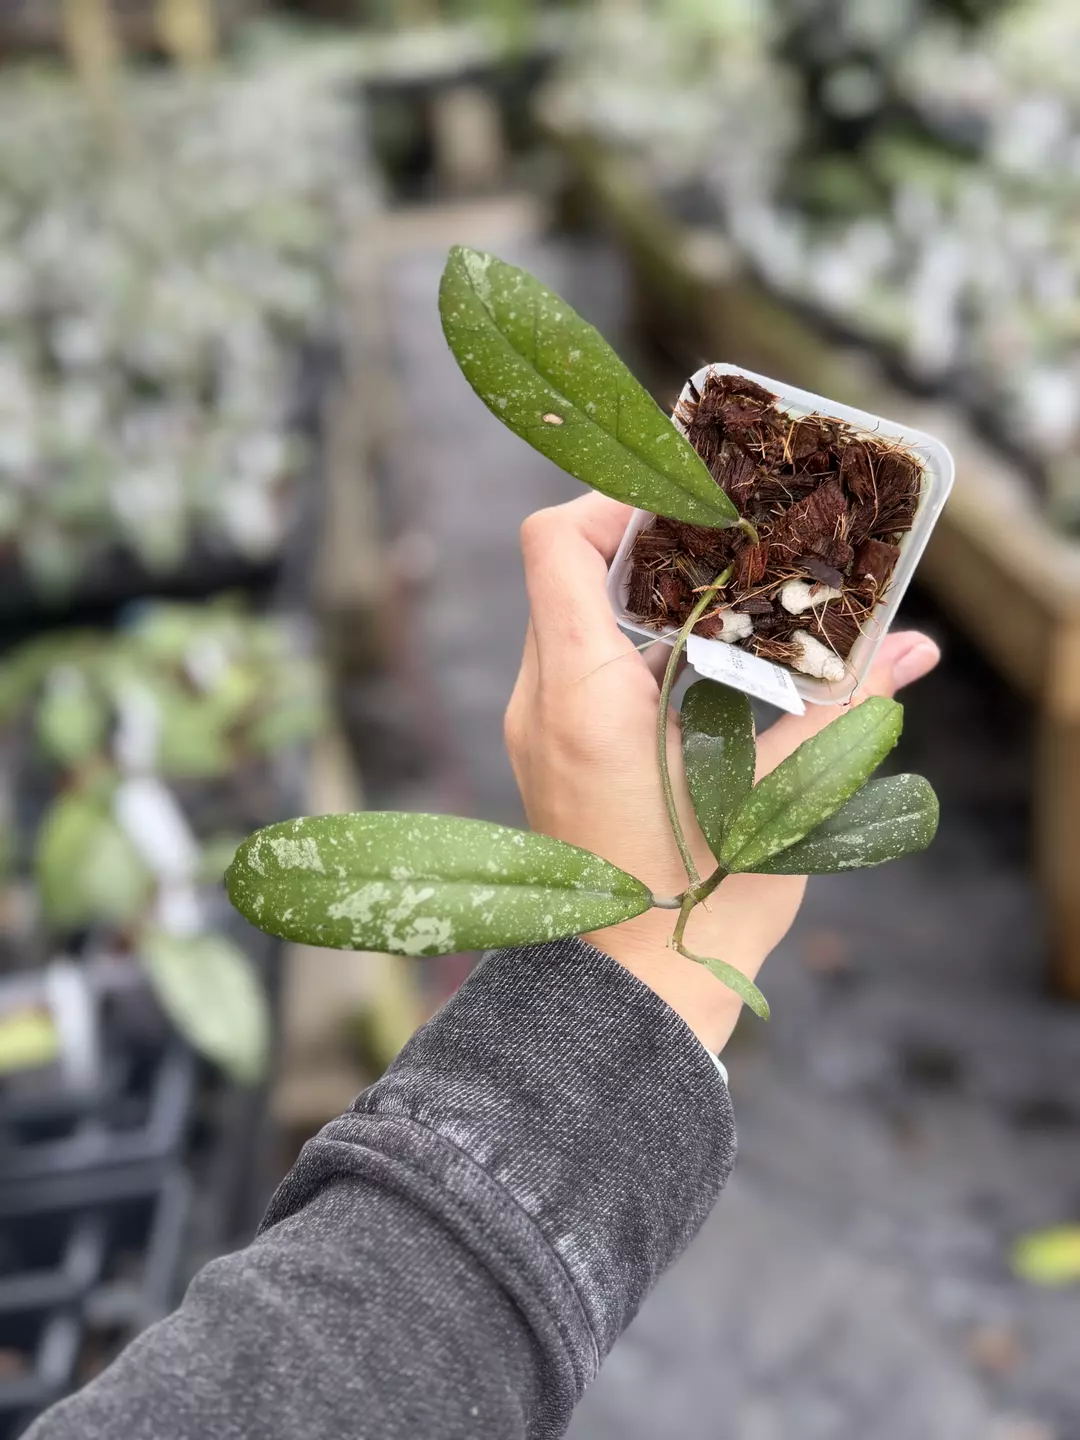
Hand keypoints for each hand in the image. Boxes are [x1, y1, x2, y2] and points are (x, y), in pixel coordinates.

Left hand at [505, 493, 940, 1053]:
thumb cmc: (701, 904)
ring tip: (719, 596)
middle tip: (721, 541)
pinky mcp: (549, 754)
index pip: (555, 544)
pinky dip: (627, 643)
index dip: (614, 499)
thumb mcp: (781, 799)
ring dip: (636, 594)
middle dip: (640, 542)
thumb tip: (912, 650)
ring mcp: (537, 729)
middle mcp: (541, 702)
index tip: (688, 503)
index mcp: (582, 696)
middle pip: (564, 571)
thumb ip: (841, 709)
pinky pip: (574, 666)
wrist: (631, 993)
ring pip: (569, 617)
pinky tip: (698, 663)